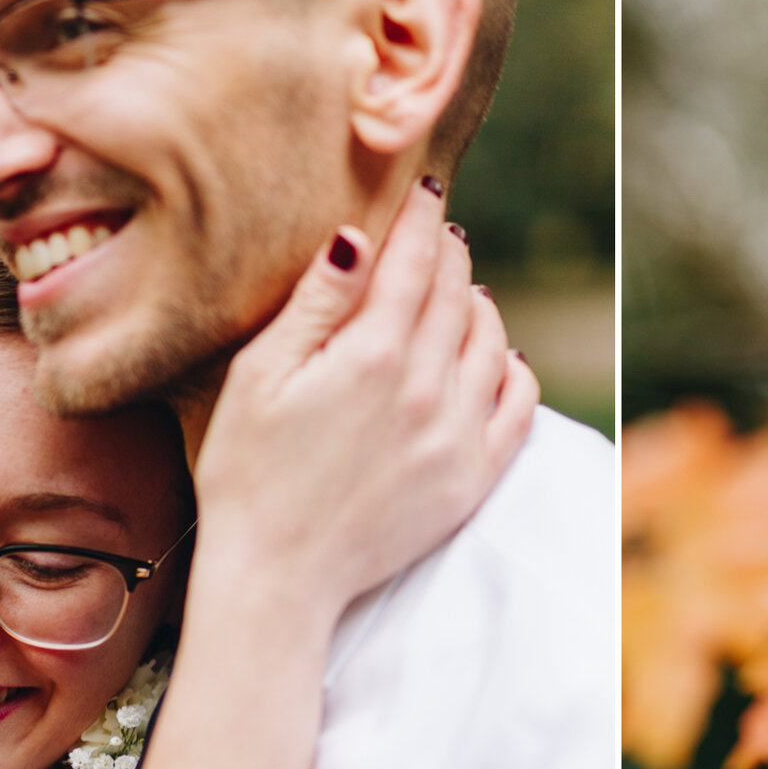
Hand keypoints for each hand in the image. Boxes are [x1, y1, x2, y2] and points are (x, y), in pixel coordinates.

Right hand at [189, 177, 536, 630]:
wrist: (276, 576)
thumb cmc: (247, 473)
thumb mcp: (260, 376)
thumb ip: (314, 304)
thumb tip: (358, 238)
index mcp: (372, 356)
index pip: (415, 262)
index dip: (421, 219)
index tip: (425, 192)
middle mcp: (428, 391)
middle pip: (457, 295)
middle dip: (449, 256)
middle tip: (439, 237)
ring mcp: (458, 438)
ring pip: (493, 343)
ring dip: (479, 307)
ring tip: (461, 294)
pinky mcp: (473, 480)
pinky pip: (520, 407)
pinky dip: (513, 370)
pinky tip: (498, 358)